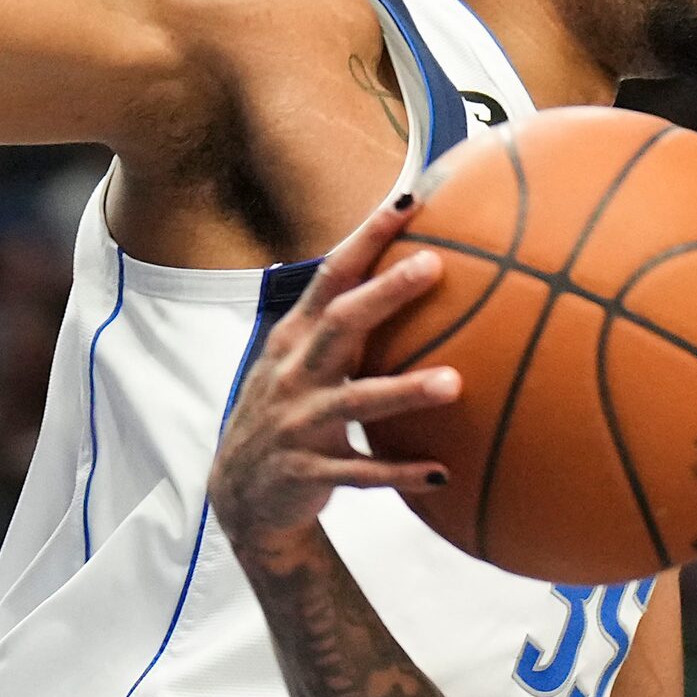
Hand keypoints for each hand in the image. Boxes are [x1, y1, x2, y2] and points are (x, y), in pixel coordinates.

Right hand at [210, 194, 461, 549]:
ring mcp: (297, 424)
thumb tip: (417, 272)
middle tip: (433, 265)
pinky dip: (400, 473)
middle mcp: (292, 374)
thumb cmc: (290, 413)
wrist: (241, 497)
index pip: (331, 276)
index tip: (407, 200)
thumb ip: (346, 324)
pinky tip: (443, 473)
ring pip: (354, 401)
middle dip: (384, 292)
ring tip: (455, 382)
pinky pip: (360, 473)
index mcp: (294, 339)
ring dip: (404, 391)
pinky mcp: (307, 472)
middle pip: (339, 323)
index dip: (367, 237)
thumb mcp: (304, 363)